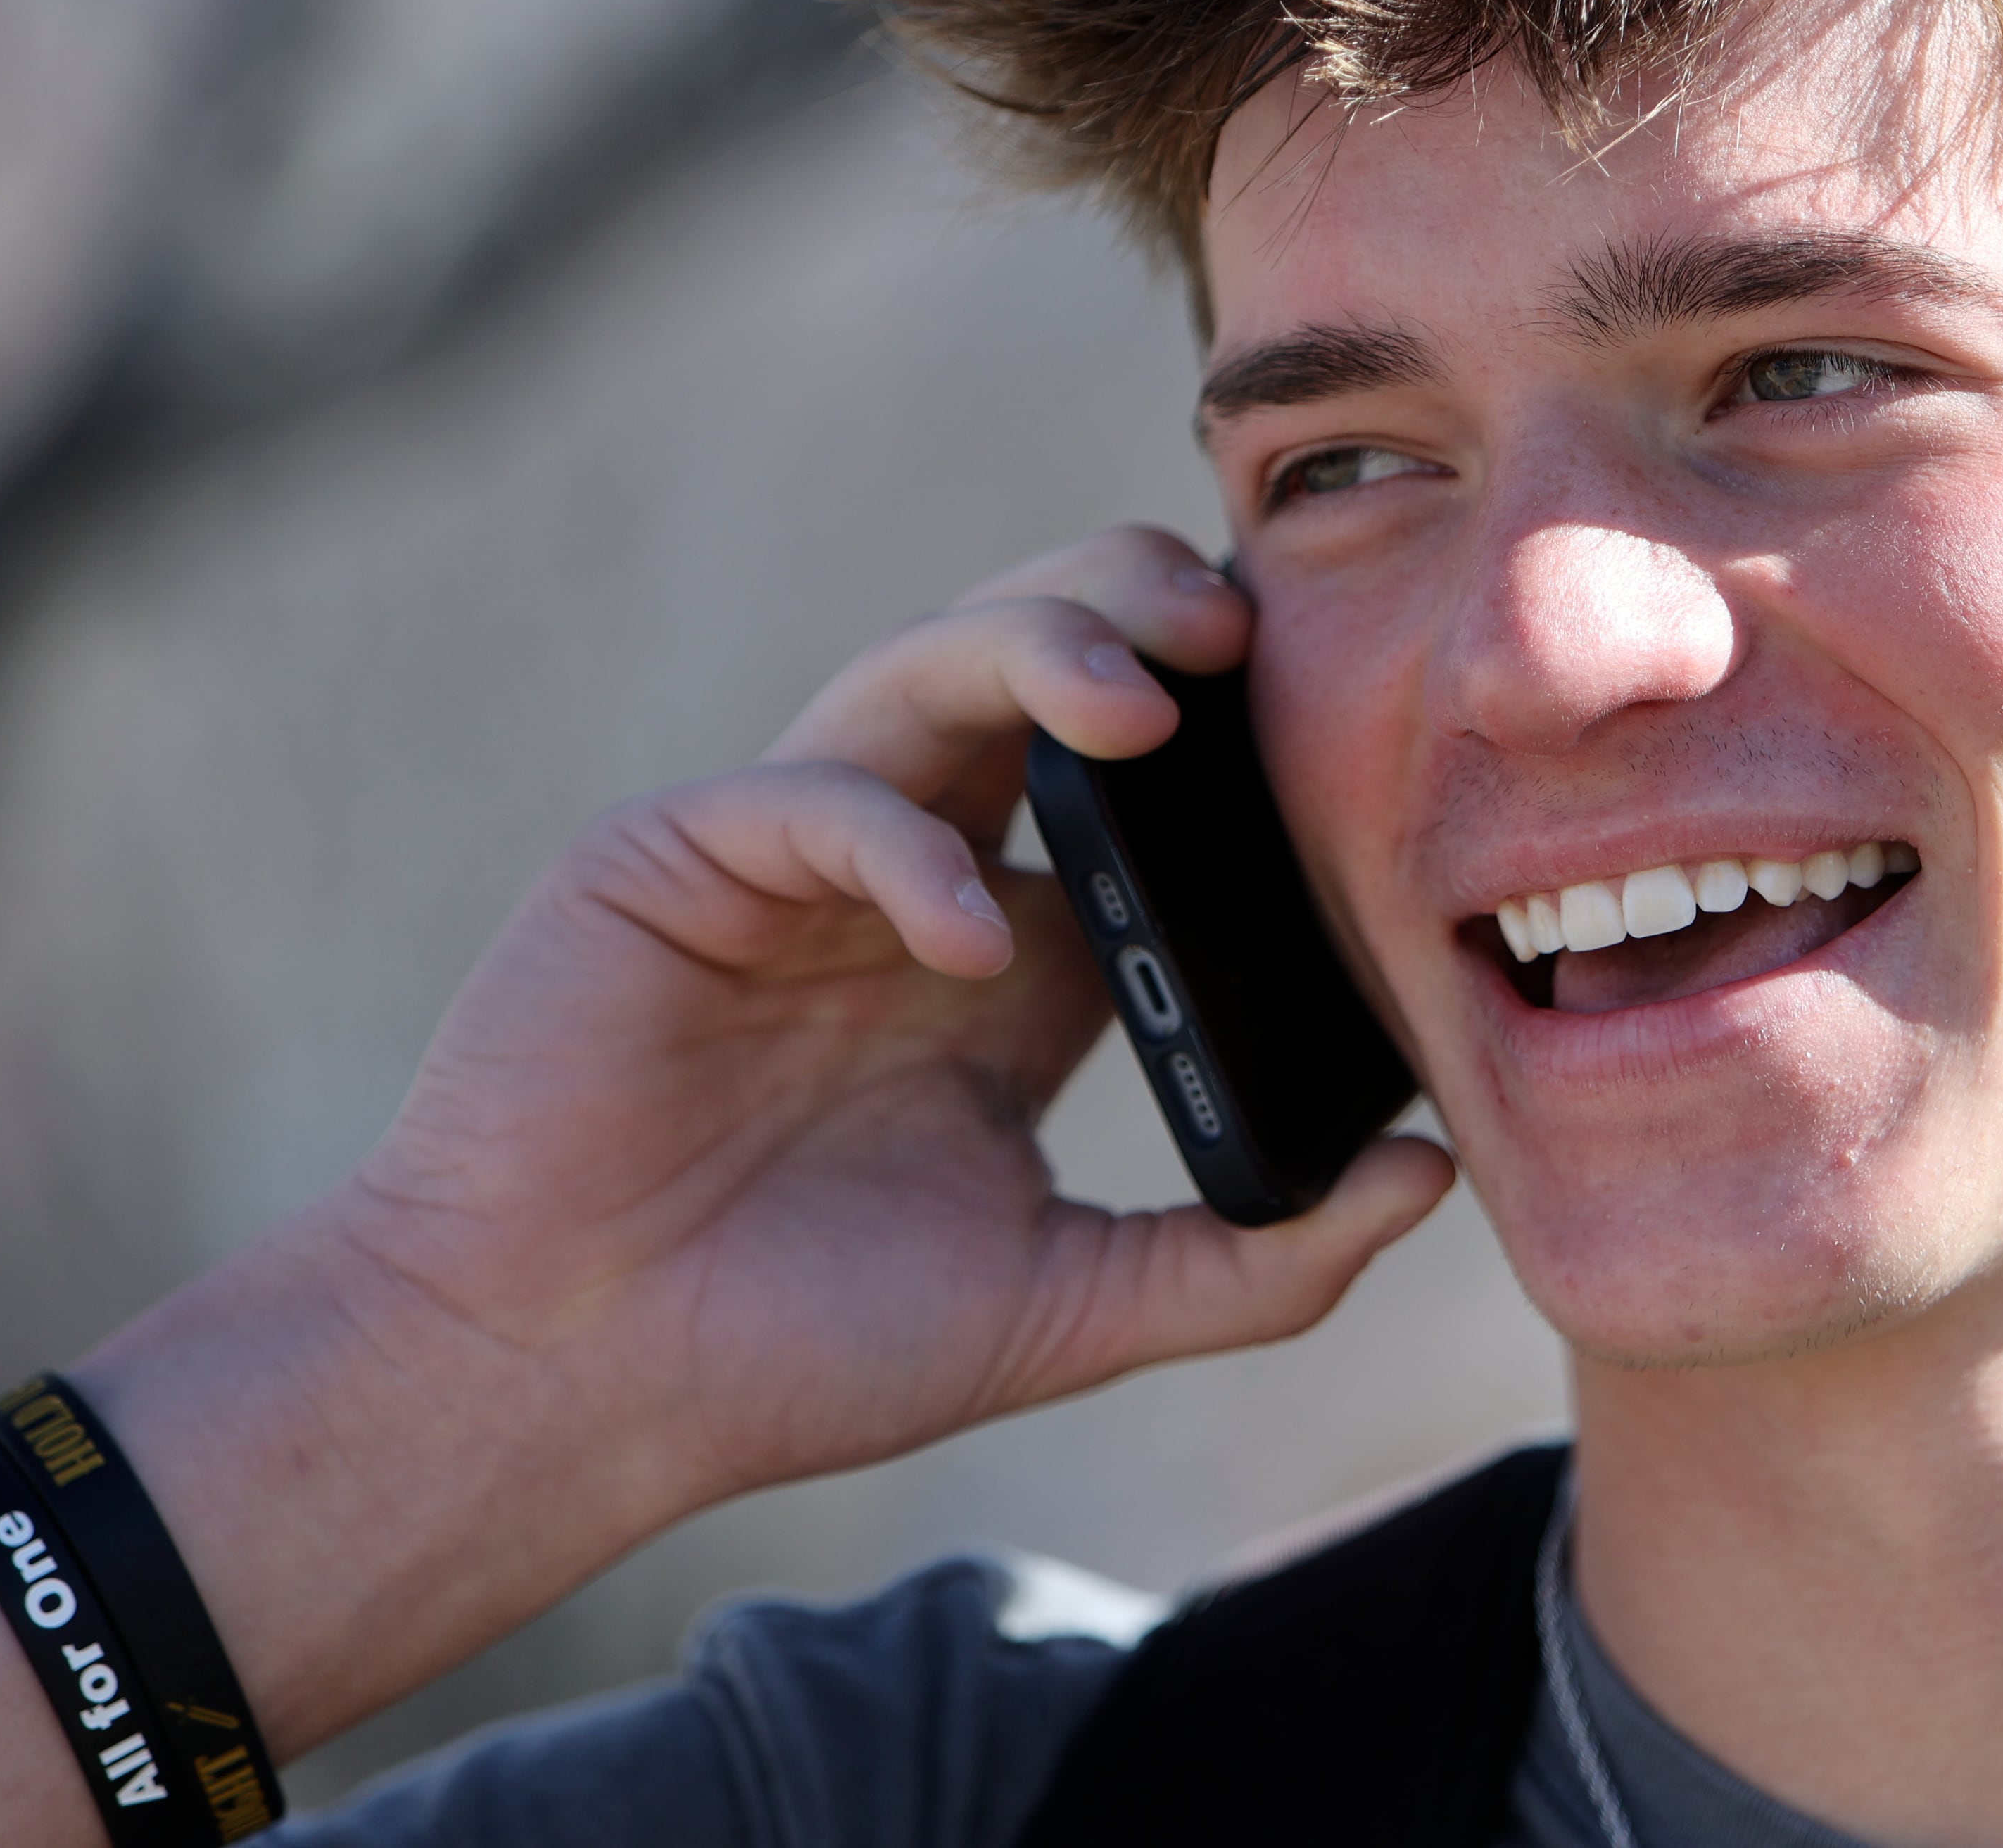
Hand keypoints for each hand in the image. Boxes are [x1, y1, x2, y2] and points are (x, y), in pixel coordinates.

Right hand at [325, 522, 1453, 1519]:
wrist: (570, 1391)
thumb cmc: (798, 1351)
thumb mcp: (1068, 1306)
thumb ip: (1254, 1257)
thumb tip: (1432, 1174)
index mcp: (1009, 955)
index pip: (1143, 794)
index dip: (1232, 736)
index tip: (1339, 721)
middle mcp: (909, 875)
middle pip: (1036, 670)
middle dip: (1136, 612)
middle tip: (1238, 630)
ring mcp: (789, 857)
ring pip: (923, 669)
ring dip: (1037, 652)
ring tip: (1140, 702)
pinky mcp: (669, 859)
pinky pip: (805, 792)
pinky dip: (898, 844)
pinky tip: (962, 936)